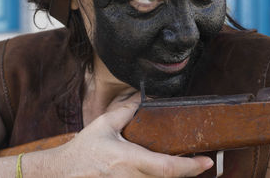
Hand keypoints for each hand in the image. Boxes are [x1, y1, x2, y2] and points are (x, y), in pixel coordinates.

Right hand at [55, 92, 213, 176]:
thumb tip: (142, 98)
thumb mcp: (104, 124)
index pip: (167, 167)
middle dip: (187, 173)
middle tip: (200, 162)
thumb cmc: (83, 149)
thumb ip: (125, 111)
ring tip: (185, 166)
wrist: (62, 172)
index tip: (207, 161)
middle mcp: (129, 177)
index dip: (190, 167)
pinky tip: (161, 172)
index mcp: (128, 159)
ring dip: (173, 177)